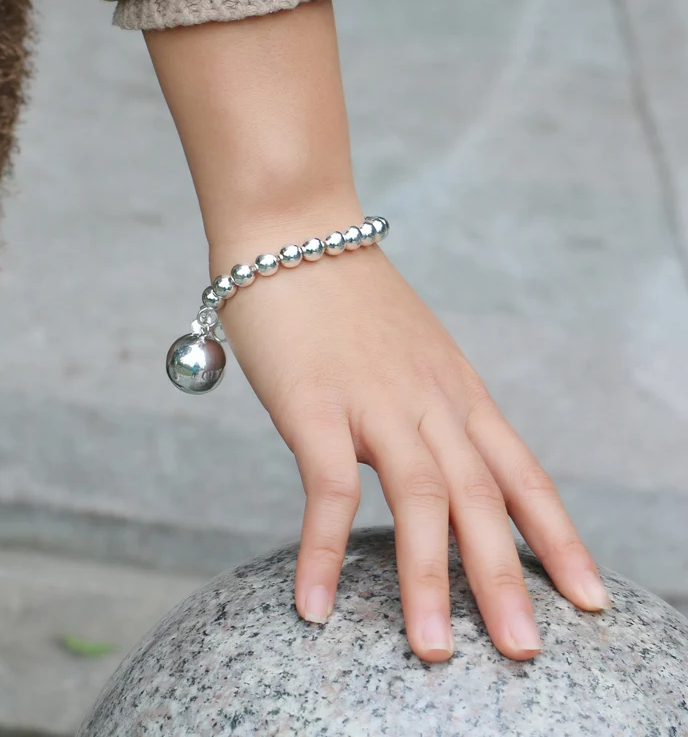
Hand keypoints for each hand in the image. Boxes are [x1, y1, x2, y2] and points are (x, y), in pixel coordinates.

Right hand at [209, 232, 611, 662]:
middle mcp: (429, 397)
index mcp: (455, 387)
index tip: (589, 597)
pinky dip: (323, 551)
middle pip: (483, 497)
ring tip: (436, 652)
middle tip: (525, 651)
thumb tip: (420, 457)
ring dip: (429, 580)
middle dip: (506, 578)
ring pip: (421, 499)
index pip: (521, 471)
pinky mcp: (315, 402)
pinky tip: (315, 605)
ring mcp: (374, 399)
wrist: (292, 228)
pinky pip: (328, 488)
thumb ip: (421, 402)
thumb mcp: (405, 347)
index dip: (558, 537)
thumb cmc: (339, 291)